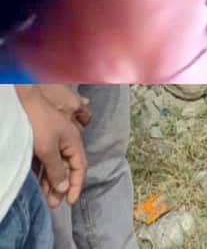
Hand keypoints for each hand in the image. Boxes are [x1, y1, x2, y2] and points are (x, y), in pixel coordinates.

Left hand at [15, 87, 85, 208]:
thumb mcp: (48, 149)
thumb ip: (57, 169)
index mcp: (74, 142)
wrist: (24, 103)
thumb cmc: (39, 124)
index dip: (77, 185)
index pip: (80, 168)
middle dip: (62, 187)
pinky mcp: (42, 142)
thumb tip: (64, 188)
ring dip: (51, 182)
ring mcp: (54, 142)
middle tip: (55, 204)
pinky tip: (39, 183)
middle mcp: (67, 143)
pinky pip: (46, 161)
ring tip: (46, 198)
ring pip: (56, 166)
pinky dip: (44, 173)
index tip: (70, 201)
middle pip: (68, 169)